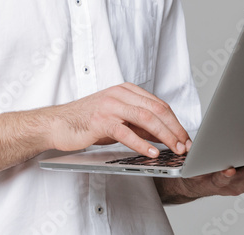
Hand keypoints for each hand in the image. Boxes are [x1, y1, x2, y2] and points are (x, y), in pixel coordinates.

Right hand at [48, 82, 191, 157]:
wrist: (57, 123)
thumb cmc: (87, 121)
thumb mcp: (117, 119)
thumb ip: (139, 123)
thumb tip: (165, 134)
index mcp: (126, 90)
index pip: (158, 104)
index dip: (175, 122)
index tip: (186, 138)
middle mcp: (119, 94)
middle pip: (156, 110)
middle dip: (174, 129)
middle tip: (185, 145)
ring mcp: (109, 105)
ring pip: (145, 118)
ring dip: (164, 135)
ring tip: (174, 149)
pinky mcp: (100, 120)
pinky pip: (126, 132)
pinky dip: (141, 143)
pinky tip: (151, 152)